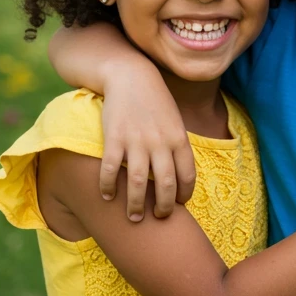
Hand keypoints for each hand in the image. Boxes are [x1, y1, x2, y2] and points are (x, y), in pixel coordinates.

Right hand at [101, 65, 195, 222]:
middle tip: (158, 218)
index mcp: (178, 138)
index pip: (187, 175)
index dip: (184, 195)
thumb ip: (177, 146)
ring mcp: (137, 140)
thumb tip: (180, 175)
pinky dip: (109, 186)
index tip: (179, 205)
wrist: (131, 76)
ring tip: (134, 217)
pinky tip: (107, 196)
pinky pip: (112, 169)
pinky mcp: (115, 138)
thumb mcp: (174, 120)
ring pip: (140, 183)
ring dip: (137, 205)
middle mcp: (160, 142)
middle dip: (164, 208)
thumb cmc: (154, 101)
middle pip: (166, 184)